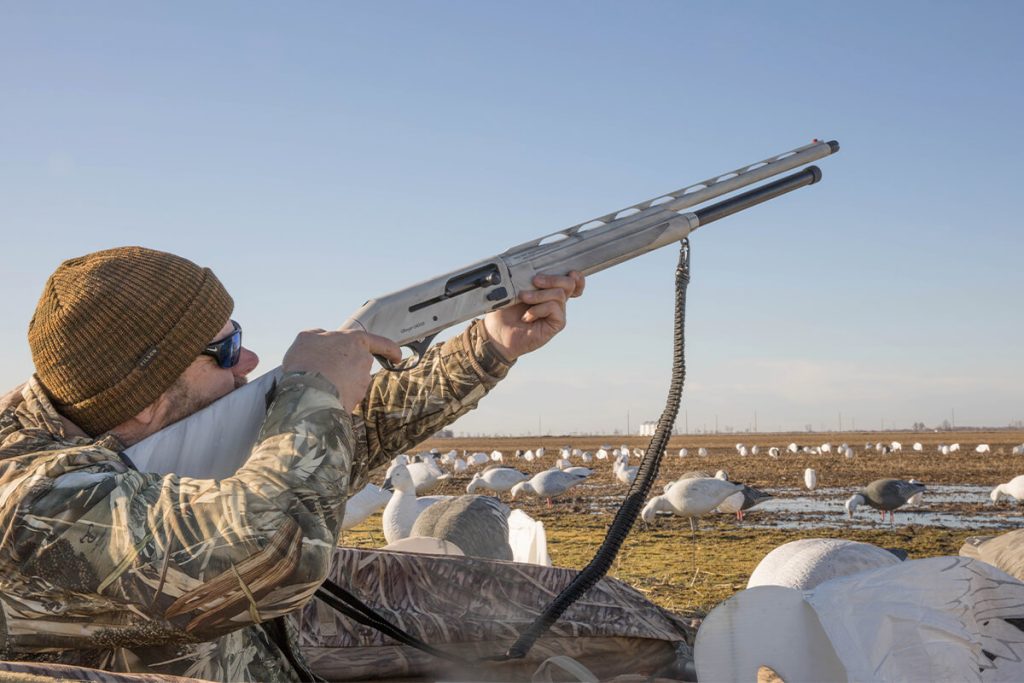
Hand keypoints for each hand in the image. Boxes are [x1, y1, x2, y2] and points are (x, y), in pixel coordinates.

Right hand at [282, 329, 401, 411]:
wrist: (306, 392)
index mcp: (355, 341)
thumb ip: (320, 335)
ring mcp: (361, 383)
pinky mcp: (356, 401)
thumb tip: (323, 337)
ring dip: (339, 383)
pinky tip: (321, 395)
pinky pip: (347, 398)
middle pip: (360, 365)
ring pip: (352, 383)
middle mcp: (363, 361)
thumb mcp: (306, 337)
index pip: (381, 343)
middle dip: (346, 369)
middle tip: (324, 370)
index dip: (390, 350)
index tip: (397, 356)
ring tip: (317, 383)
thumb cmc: (306, 362)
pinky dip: (337, 397)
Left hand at [483, 271, 584, 361]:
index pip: (573, 281)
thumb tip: (533, 267)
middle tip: (534, 281)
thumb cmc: (505, 311)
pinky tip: (527, 316)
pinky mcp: (556, 324)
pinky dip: (538, 309)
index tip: (570, 271)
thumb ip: (527, 277)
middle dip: (553, 278)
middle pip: (569, 283)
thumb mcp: (514, 288)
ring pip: (559, 294)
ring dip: (538, 295)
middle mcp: (556, 301)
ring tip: (523, 298)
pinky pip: (553, 308)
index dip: (576, 276)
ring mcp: (557, 313)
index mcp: (549, 291)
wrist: (497, 333)